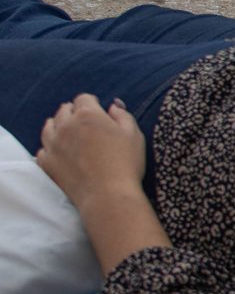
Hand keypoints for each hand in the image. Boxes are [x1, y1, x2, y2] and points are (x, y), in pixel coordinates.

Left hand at [36, 95, 146, 209]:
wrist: (107, 195)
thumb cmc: (125, 164)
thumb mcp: (134, 135)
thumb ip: (123, 115)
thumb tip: (113, 106)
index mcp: (88, 115)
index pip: (83, 98)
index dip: (92, 103)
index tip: (98, 110)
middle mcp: (65, 125)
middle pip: (64, 110)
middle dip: (73, 113)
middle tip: (85, 123)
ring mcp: (52, 144)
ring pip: (49, 127)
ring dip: (58, 126)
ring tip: (69, 134)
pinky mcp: (46, 162)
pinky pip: (42, 149)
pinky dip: (50, 148)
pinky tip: (60, 152)